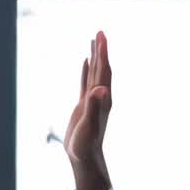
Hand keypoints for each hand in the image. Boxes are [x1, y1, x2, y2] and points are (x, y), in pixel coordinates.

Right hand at [63, 30, 113, 189]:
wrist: (84, 157)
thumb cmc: (86, 144)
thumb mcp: (88, 125)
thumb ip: (94, 107)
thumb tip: (101, 89)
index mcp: (103, 98)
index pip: (104, 71)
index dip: (103, 54)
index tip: (102, 37)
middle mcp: (100, 96)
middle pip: (102, 68)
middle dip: (101, 50)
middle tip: (100, 32)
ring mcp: (93, 99)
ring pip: (95, 73)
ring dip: (95, 57)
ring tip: (94, 41)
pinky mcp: (84, 104)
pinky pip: (86, 82)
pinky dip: (86, 70)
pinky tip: (85, 62)